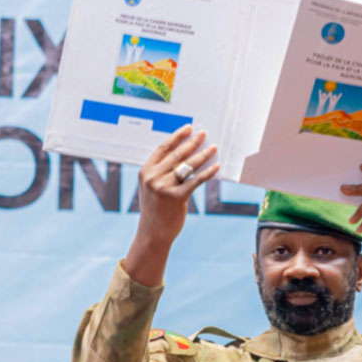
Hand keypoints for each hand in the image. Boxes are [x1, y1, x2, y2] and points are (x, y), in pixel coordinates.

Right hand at [124, 125, 219, 286]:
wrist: (153, 232)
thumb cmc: (155, 209)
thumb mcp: (150, 187)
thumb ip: (160, 172)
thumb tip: (182, 154)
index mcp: (145, 172)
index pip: (163, 148)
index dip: (177, 137)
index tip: (188, 128)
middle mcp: (153, 177)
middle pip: (177, 155)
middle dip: (193, 143)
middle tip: (204, 134)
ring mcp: (164, 187)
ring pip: (188, 166)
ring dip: (203, 155)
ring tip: (213, 148)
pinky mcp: (176, 198)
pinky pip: (195, 181)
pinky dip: (207, 173)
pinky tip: (216, 167)